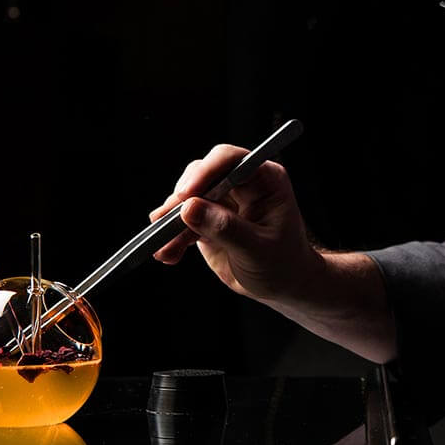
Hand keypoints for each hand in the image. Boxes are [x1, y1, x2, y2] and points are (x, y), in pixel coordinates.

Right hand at [148, 144, 322, 303]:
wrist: (281, 284)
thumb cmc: (282, 263)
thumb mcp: (258, 250)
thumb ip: (225, 228)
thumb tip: (189, 208)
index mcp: (265, 180)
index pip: (231, 160)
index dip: (207, 171)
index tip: (187, 194)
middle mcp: (241, 184)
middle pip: (202, 175)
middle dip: (181, 198)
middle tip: (165, 222)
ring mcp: (222, 201)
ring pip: (186, 198)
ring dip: (170, 222)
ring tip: (163, 248)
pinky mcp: (206, 219)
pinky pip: (181, 221)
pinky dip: (170, 237)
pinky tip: (167, 254)